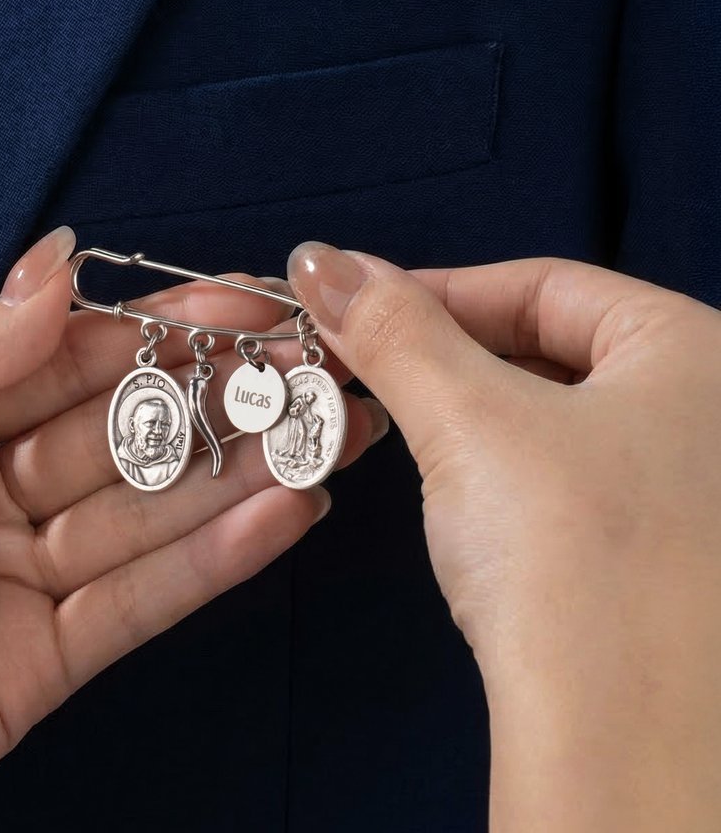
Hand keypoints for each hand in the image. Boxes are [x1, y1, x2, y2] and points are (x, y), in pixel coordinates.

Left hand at [0, 229, 383, 832]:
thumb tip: (56, 262)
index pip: (77, 363)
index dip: (162, 333)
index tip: (248, 302)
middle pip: (131, 437)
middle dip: (223, 401)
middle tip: (316, 368)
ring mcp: (31, 578)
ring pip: (153, 516)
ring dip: (242, 477)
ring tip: (329, 434)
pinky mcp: (54, 661)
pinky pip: (144, 600)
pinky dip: (216, 560)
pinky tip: (284, 515)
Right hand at [288, 244, 720, 832]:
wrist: (621, 744)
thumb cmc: (568, 554)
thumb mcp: (471, 418)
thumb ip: (394, 328)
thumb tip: (319, 258)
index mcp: (697, 350)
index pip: (546, 283)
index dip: (439, 289)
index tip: (358, 310)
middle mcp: (711, 411)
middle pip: (550, 345)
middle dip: (449, 354)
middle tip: (367, 369)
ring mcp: (691, 486)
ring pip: (553, 413)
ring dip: (469, 410)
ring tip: (406, 427)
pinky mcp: (660, 551)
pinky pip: (567, 473)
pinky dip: (503, 468)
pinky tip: (466, 498)